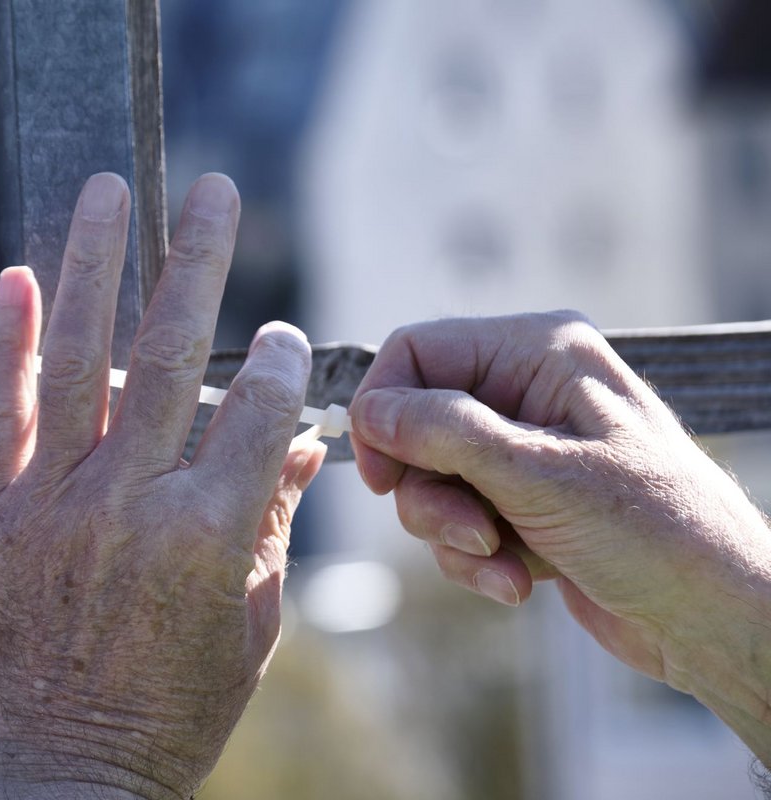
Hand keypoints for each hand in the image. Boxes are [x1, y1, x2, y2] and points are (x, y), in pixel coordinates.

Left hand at [0, 173, 326, 799]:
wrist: (61, 783)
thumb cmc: (171, 717)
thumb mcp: (249, 630)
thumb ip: (273, 527)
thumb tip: (303, 445)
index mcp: (212, 535)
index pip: (257, 408)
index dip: (277, 358)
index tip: (280, 334)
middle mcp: (134, 502)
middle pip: (175, 354)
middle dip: (200, 259)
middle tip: (216, 189)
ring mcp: (58, 504)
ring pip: (81, 359)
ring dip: (96, 265)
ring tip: (108, 192)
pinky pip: (3, 412)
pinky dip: (5, 340)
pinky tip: (14, 275)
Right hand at [350, 312, 770, 761]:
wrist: (713, 618)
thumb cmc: (654, 530)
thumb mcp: (539, 474)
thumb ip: (445, 433)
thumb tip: (369, 410)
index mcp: (537, 351)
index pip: (417, 352)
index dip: (384, 409)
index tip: (380, 474)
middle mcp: (525, 390)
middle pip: (414, 425)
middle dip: (430, 491)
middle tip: (469, 530)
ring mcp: (522, 450)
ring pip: (430, 482)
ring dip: (455, 533)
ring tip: (505, 561)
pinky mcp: (520, 503)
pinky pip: (456, 521)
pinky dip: (477, 558)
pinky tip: (521, 580)